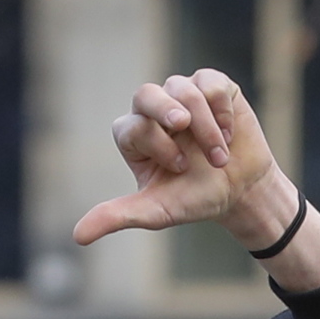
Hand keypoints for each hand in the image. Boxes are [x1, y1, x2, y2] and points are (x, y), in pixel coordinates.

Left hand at [74, 72, 319, 291]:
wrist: (240, 191)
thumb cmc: (194, 199)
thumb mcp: (155, 212)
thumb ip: (117, 217)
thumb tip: (78, 236)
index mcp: (134, 137)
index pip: (132, 128)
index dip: (155, 143)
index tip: (179, 167)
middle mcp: (153, 111)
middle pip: (145, 94)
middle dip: (163, 109)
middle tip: (182, 123)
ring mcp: (182, 95)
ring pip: (182, 88)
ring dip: (204, 124)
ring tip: (219, 156)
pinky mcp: (212, 86)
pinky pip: (210, 81)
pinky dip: (221, 109)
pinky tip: (229, 134)